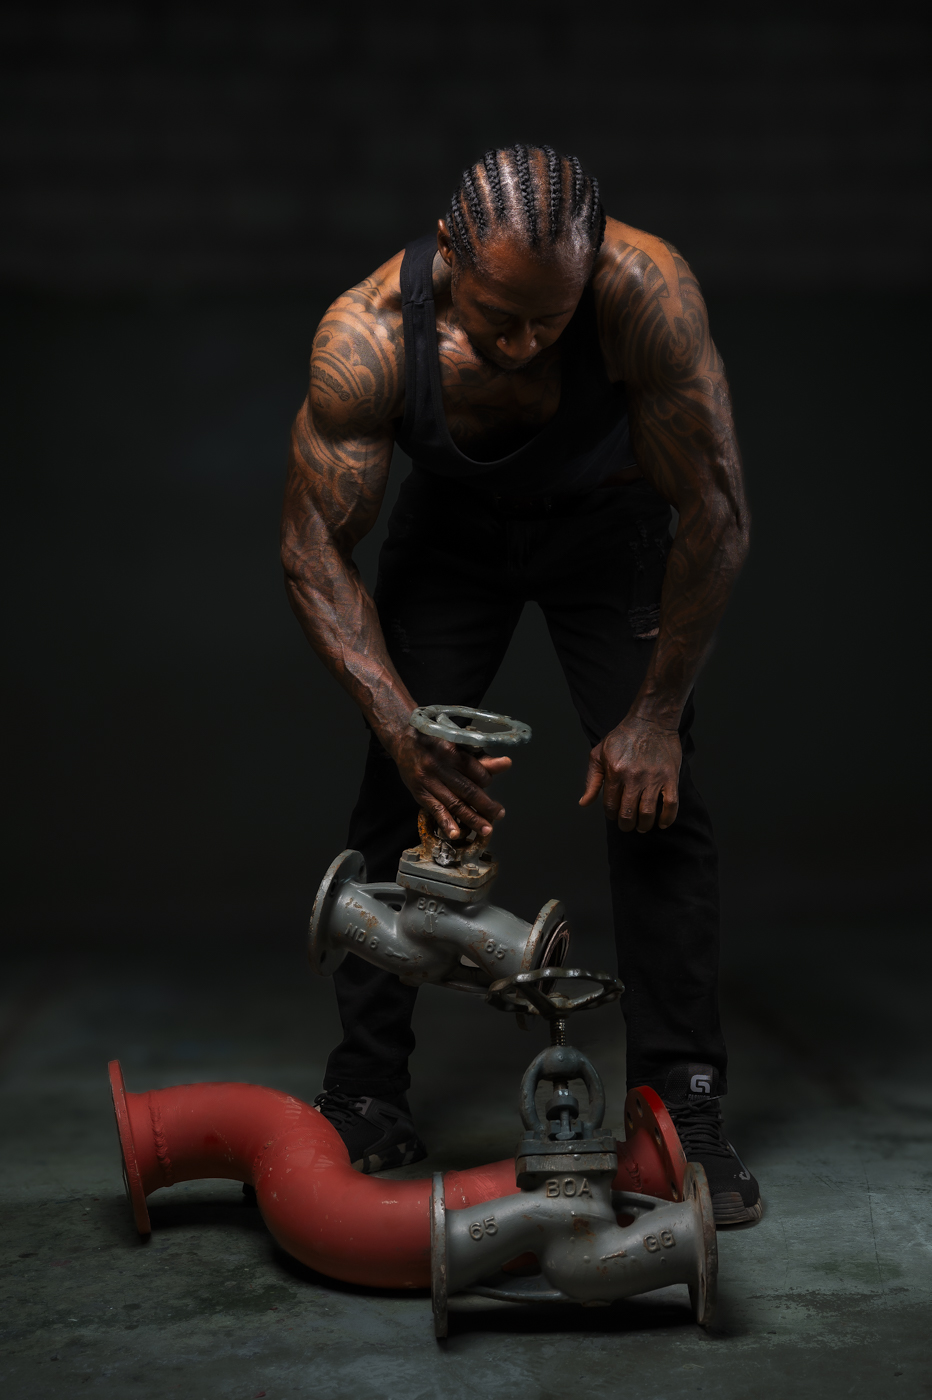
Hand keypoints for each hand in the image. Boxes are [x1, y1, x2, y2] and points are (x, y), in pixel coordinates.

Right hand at [390, 729, 511, 838]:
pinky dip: (446, 822)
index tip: (488, 783)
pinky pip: (435, 809)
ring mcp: (428, 781)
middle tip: (500, 814)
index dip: (486, 779)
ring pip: (454, 803)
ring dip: (472, 818)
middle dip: (486, 805)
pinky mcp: (419, 793)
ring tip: (486, 829)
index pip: (476, 771)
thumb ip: (481, 758)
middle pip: (467, 790)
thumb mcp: (458, 744)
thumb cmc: (436, 742)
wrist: (404, 741)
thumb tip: (507, 764)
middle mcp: (440, 766)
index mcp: (452, 751)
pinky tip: (455, 834)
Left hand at [578, 716, 680, 832]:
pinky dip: (667, 818)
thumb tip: (584, 803)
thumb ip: (591, 781)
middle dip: (626, 825)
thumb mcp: (599, 754)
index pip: (610, 806)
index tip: (614, 815)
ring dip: (643, 825)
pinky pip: (671, 804)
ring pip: (648, 813)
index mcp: (615, 772)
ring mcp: (653, 778)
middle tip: (627, 826)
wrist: (651, 721)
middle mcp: (634, 777)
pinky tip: (662, 823)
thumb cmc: (623, 737)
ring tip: (642, 827)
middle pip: (628, 813)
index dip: (611, 815)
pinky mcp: (670, 777)